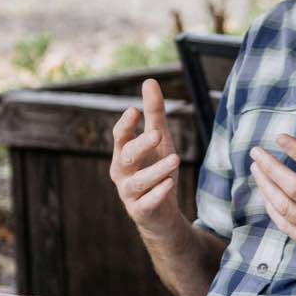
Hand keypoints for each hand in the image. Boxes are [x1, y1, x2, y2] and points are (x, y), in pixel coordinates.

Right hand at [110, 79, 181, 237]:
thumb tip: (149, 80)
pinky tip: (169, 184)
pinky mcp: (141, 212)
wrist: (161, 214)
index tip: (134, 111)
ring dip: (156, 170)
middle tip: (157, 134)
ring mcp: (130, 194)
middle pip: (127, 157)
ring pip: (139, 181)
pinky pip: (146, 203)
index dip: (125, 125)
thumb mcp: (159, 140)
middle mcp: (122, 173)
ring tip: (175, 158)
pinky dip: (157, 194)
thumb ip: (154, 114)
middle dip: (141, 145)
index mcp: (124, 153)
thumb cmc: (157, 170)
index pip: (120, 137)